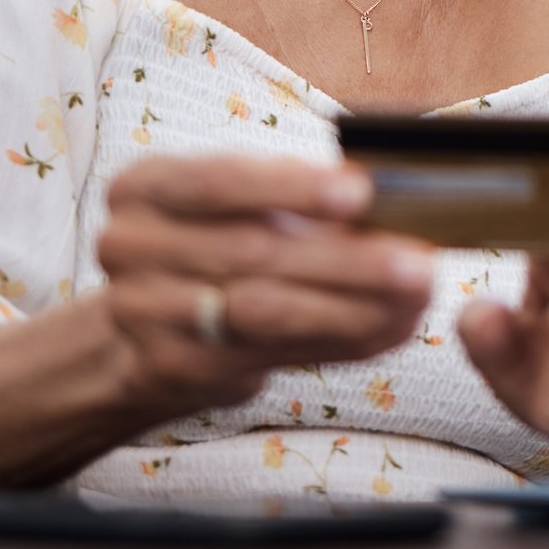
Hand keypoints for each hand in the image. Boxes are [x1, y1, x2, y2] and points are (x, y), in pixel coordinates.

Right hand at [95, 154, 435, 417]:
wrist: (136, 332)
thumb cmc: (211, 244)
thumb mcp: (234, 204)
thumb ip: (297, 198)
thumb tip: (392, 196)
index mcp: (145, 187)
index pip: (219, 181)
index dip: (291, 187)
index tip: (361, 193)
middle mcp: (129, 246)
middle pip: (251, 252)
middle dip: (345, 259)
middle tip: (419, 263)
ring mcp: (142, 313)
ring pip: (262, 312)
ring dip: (350, 306)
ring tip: (414, 297)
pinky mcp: (171, 368)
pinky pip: (269, 355)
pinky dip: (338, 339)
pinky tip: (386, 327)